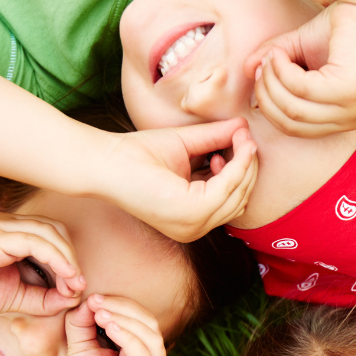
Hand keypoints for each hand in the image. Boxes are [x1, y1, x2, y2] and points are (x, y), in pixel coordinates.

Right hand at [0, 212, 84, 315]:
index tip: (77, 287)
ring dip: (68, 258)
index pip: (52, 236)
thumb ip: (43, 298)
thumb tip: (73, 298)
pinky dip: (55, 258)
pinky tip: (64, 276)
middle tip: (79, 285)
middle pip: (55, 230)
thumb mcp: (15, 298)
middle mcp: (5, 223)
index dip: (70, 259)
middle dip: (72, 257)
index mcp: (10, 233)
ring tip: (75, 283)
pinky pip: (33, 241)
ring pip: (48, 232)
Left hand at [46, 294, 166, 355]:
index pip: (142, 323)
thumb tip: (89, 300)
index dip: (122, 305)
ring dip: (126, 320)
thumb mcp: (79, 350)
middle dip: (124, 308)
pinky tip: (110, 327)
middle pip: (151, 326)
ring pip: (152, 339)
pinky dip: (129, 338)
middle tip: (97, 301)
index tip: (94, 298)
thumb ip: (83, 325)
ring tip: (101, 313)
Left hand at [111, 119, 257, 242]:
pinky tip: (236, 146)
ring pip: (238, 195)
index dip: (242, 170)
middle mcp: (193, 228)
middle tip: (246, 138)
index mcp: (191, 218)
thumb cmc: (137, 154)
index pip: (231, 199)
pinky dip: (238, 165)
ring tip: (241, 138)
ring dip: (245, 164)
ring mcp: (192, 225)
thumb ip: (215, 139)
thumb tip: (244, 127)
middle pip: (240, 199)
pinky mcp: (191, 214)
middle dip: (249, 167)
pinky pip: (228, 188)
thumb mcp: (187, 145)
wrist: (106, 160)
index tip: (241, 141)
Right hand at [243, 0, 355, 137]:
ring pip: (293, 109)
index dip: (269, 104)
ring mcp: (351, 109)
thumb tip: (246, 70)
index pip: (293, 128)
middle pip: (290, 123)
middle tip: (263, 63)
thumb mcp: (297, 50)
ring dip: (273, 79)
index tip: (260, 72)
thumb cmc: (338, 27)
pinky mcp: (348, 92)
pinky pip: (301, 89)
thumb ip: (273, 62)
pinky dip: (284, 70)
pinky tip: (282, 52)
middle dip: (267, 93)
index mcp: (342, 119)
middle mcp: (350, 120)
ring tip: (273, 54)